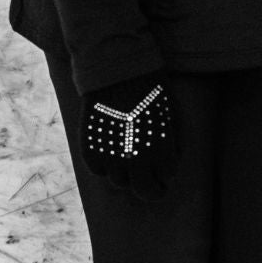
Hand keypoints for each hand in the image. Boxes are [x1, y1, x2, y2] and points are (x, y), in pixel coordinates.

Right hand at [80, 73, 177, 200]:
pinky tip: (110, 154)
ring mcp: (112, 156)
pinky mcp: (90, 150)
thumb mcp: (171, 117)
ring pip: (121, 183)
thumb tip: (168, 167)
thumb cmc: (150, 90)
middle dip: (152, 190)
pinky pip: (98, 171)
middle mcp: (137, 159)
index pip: (167, 175)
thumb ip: (170, 145)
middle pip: (146, 192)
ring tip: (128, 161)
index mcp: (161, 151)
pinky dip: (104, 166)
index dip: (166, 171)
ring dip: (127, 175)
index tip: (164, 167)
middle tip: (153, 187)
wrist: (116, 70)